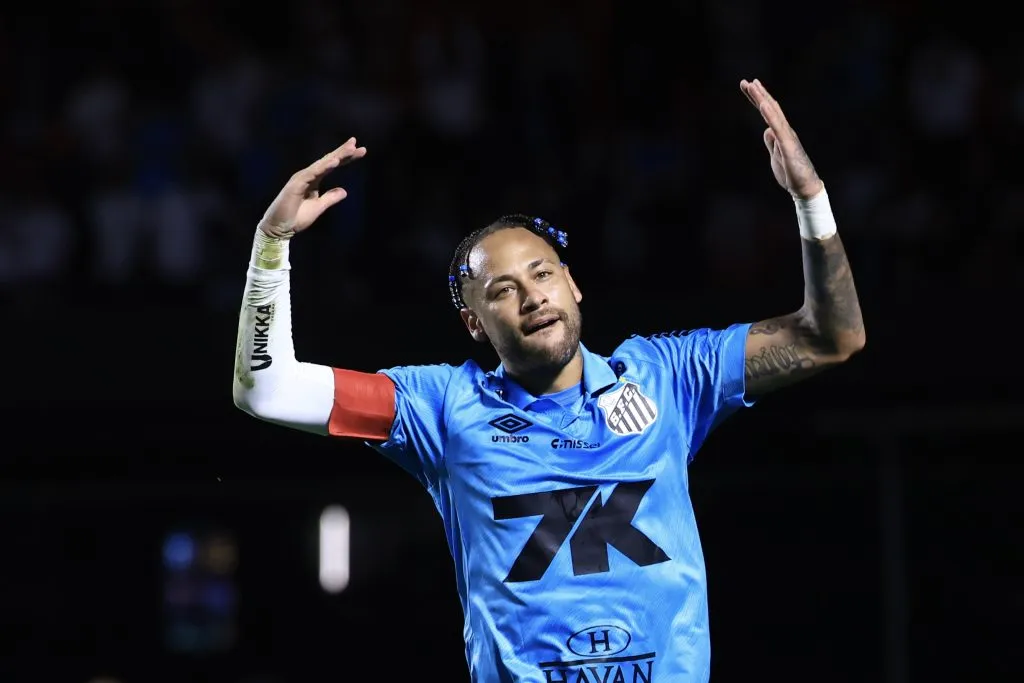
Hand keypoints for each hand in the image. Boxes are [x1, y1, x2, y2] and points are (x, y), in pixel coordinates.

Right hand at [259, 137, 366, 237]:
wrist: (279, 229)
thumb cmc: (296, 218)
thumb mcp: (318, 207)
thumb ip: (330, 198)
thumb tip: (344, 191)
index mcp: (314, 180)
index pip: (332, 166)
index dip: (346, 158)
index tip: (361, 151)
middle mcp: (308, 176)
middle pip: (328, 161)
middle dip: (342, 152)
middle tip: (356, 142)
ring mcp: (301, 179)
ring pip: (322, 164)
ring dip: (336, 155)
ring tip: (350, 148)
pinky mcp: (296, 184)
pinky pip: (312, 174)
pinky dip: (324, 167)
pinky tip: (335, 161)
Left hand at [740, 79, 822, 199]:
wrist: (805, 187)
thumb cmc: (791, 172)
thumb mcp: (776, 155)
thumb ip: (771, 142)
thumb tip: (767, 130)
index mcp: (780, 133)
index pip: (768, 113)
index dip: (758, 99)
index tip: (748, 87)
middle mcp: (785, 131)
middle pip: (770, 108)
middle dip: (758, 94)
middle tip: (746, 81)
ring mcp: (787, 137)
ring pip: (774, 114)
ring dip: (763, 99)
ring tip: (753, 86)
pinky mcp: (788, 145)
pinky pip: (778, 127)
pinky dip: (771, 115)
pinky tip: (764, 104)